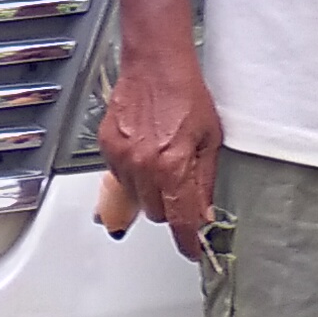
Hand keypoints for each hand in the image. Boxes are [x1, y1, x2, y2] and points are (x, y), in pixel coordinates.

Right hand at [102, 44, 222, 258]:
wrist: (155, 66)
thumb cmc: (185, 94)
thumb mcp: (210, 140)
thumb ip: (205, 182)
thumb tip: (206, 213)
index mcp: (173, 167)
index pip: (181, 222)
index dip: (189, 242)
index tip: (193, 250)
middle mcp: (144, 167)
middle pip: (157, 214)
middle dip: (171, 207)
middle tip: (181, 185)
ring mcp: (122, 159)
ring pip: (137, 198)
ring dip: (150, 190)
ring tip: (161, 161)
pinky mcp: (107, 149)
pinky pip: (121, 178)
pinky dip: (133, 173)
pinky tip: (145, 151)